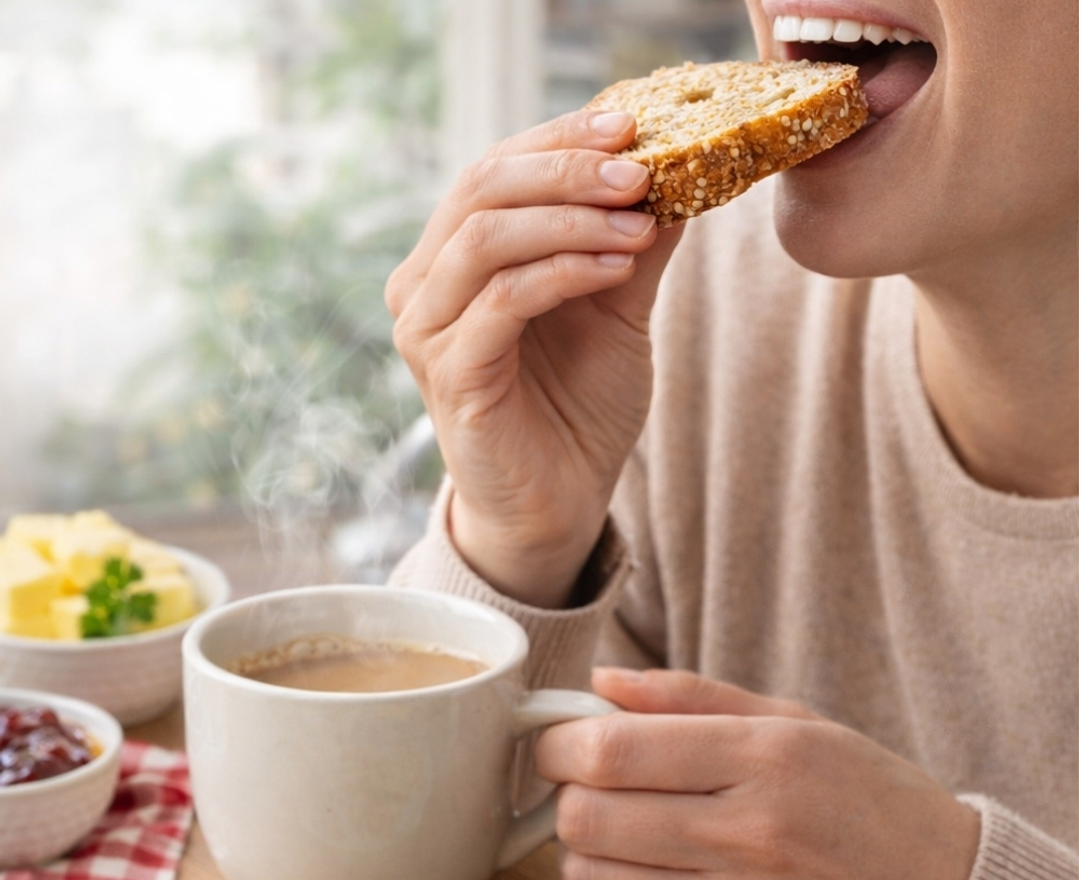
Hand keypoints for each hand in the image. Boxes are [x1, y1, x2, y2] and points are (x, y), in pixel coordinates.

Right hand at [385, 111, 682, 607]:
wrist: (560, 505)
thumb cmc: (578, 410)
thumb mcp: (616, 309)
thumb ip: (632, 243)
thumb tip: (679, 166)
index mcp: (453, 260)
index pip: (493, 170)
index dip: (559, 138)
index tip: (631, 122)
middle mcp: (423, 288)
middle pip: (480, 189)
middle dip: (566, 169)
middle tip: (640, 167)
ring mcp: (428, 333)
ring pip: (487, 238)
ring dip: (571, 219)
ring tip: (639, 221)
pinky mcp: (450, 377)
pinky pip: (503, 302)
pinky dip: (564, 272)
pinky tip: (618, 268)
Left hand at [534, 667, 981, 879]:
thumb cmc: (869, 802)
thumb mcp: (796, 724)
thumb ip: (690, 699)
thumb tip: (599, 682)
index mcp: (764, 758)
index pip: (609, 752)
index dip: (559, 745)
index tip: (560, 744)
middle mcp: (750, 836)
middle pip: (586, 820)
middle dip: (567, 799)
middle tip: (589, 792)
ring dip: (588, 857)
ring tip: (625, 841)